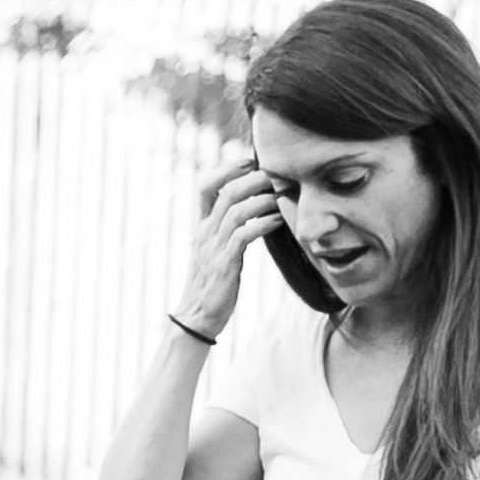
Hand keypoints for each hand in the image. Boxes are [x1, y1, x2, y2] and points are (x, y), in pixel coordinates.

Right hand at [173, 154, 283, 339]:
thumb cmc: (212, 286)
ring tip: (283, 196)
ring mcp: (213, 248)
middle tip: (276, 175)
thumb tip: (252, 214)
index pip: (205, 186)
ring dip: (263, 200)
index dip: (226, 169)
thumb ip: (228, 232)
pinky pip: (243, 236)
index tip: (249, 161)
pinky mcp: (224, 265)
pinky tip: (278, 221)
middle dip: (253, 179)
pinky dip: (263, 224)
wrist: (197, 318)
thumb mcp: (216, 252)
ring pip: (236, 211)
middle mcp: (205, 233)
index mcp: (201, 227)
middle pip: (226, 192)